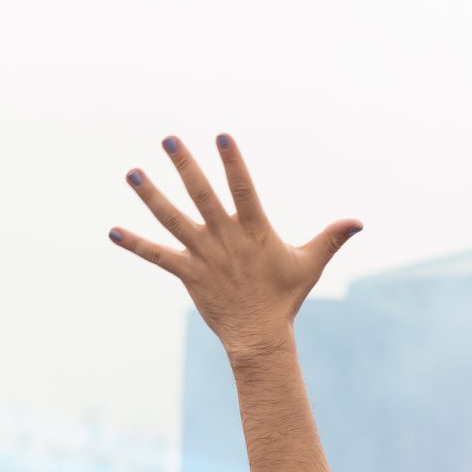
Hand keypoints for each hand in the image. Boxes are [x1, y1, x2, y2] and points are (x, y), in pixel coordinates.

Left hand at [110, 133, 361, 361]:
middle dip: (185, 166)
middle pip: (201, 196)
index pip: (243, 189)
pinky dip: (135, 244)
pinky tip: (112, 231)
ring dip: (151, 196)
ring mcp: (204, 255)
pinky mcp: (188, 273)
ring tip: (133, 172)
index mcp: (254, 231)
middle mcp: (225, 239)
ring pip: (172, 220)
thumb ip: (331, 238)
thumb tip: (358, 222)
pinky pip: (157, 256)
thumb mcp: (309, 263)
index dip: (233, 162)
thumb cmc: (285, 296)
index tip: (222, 135)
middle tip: (169, 139)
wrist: (260, 335)